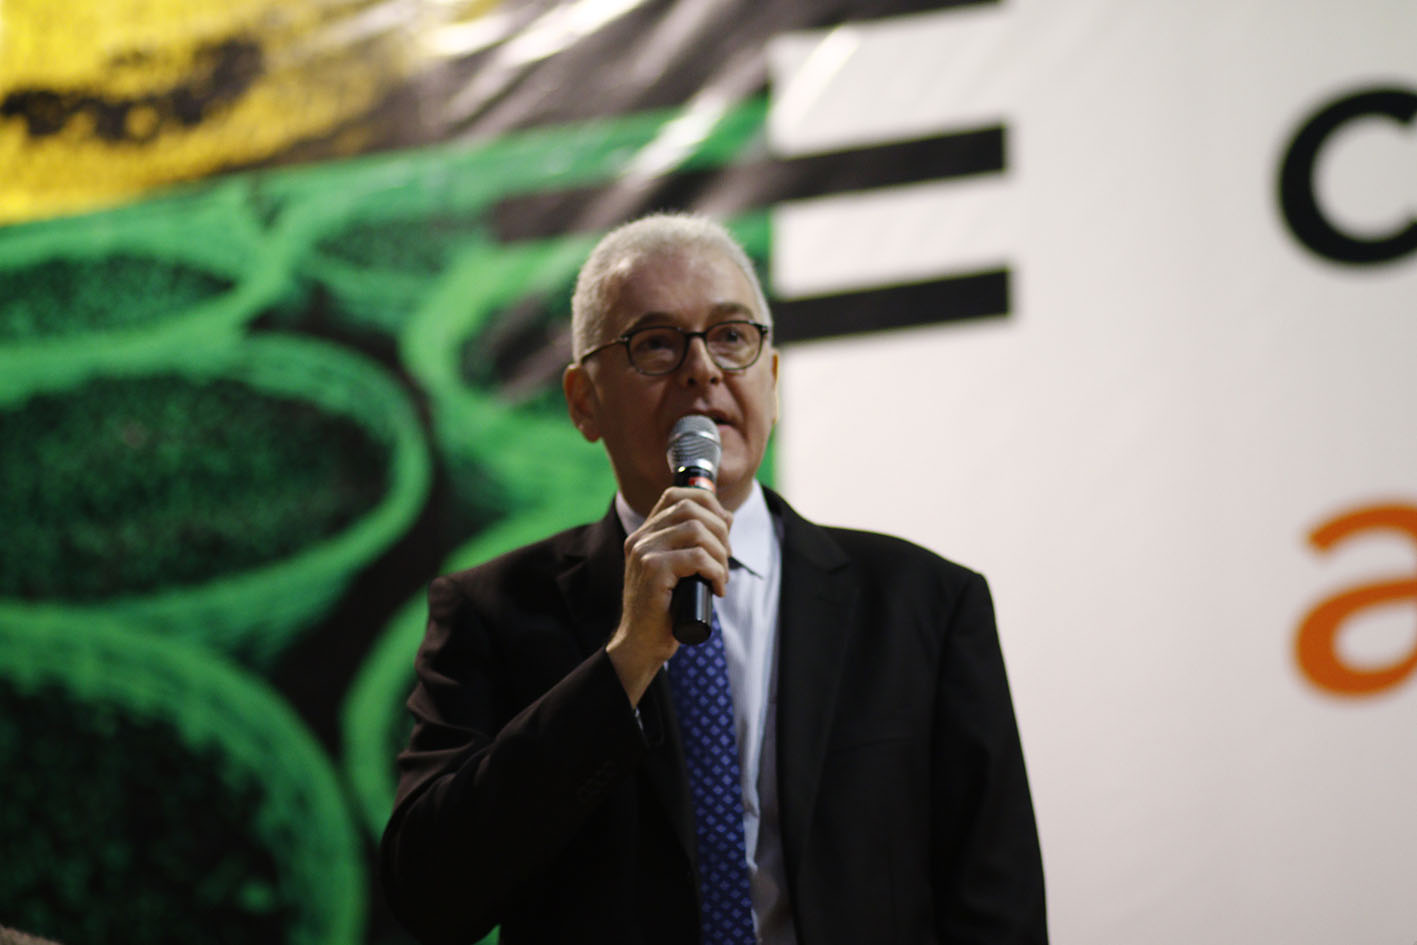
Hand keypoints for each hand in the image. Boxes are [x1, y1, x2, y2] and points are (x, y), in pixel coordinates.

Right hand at [605, 487, 732, 704]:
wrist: (641, 644)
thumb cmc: (665, 609)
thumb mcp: (682, 569)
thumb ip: (696, 543)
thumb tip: (727, 516)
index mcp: (644, 534)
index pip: (675, 495)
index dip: (707, 502)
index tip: (724, 526)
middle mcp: (640, 538)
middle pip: (690, 508)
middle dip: (720, 530)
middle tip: (726, 557)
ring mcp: (644, 553)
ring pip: (697, 530)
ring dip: (720, 553)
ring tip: (721, 576)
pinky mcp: (653, 571)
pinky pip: (698, 558)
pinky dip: (716, 571)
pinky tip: (717, 588)